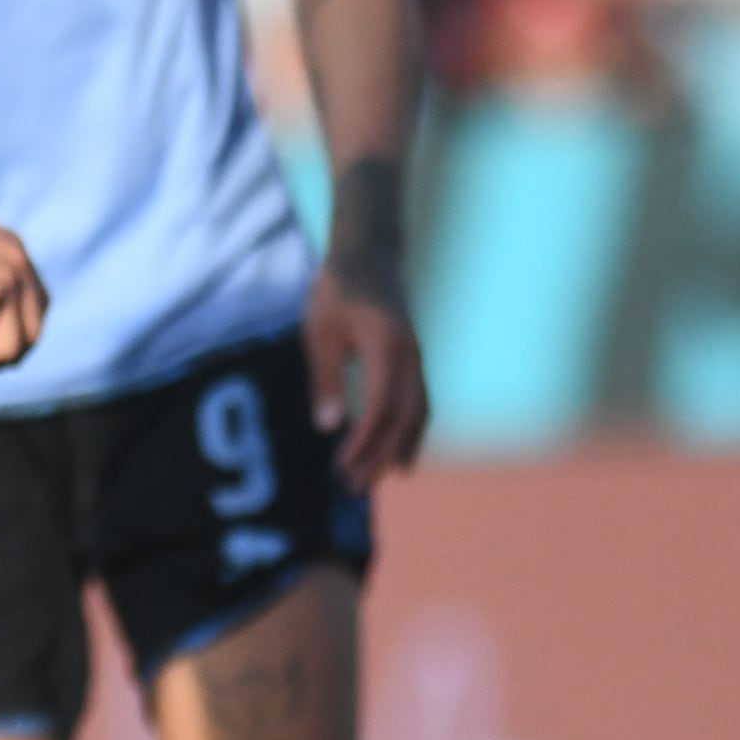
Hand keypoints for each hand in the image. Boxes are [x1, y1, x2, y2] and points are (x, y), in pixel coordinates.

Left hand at [305, 252, 427, 485]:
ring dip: (399, 447)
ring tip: (382, 478)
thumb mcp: (320, 331)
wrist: (369, 253)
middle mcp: (410, 354)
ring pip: (418, 411)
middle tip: (356, 486)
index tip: (343, 467)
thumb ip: (326, 377)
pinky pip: (419, 400)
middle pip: (404, 417)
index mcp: (386, 345)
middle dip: (382, 455)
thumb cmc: (336, 290)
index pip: (381, 406)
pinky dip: (410, 429)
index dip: (365, 442)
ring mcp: (417, 356)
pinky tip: (398, 450)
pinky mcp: (414, 358)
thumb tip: (328, 426)